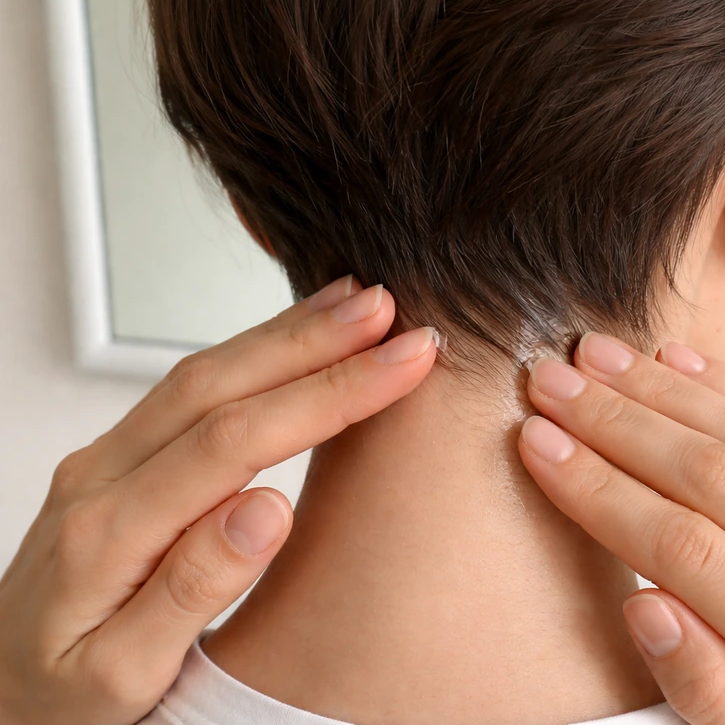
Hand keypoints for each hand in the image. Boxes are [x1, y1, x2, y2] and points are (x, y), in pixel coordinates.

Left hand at [0, 277, 437, 724]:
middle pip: (218, 386)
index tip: (399, 363)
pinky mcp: (119, 458)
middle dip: (314, 342)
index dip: (327, 394)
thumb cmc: (60, 700)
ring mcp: (106, 460)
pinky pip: (191, 388)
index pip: (234, 441)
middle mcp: (100, 477)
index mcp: (106, 533)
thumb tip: (270, 509)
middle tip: (389, 311)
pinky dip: (253, 353)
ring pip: (203, 374)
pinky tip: (292, 339)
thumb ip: (193, 592)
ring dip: (284, 333)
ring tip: (355, 303)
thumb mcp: (123, 679)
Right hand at [518, 332, 724, 723]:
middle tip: (556, 385)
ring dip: (670, 392)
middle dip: (618, 422)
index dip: (598, 489)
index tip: (545, 449)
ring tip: (605, 363)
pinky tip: (691, 369)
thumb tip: (644, 605)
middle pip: (713, 474)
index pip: (681, 547)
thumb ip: (712, 692)